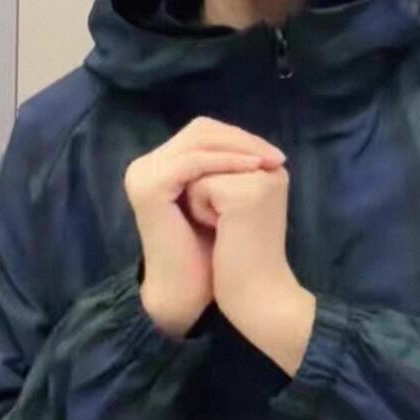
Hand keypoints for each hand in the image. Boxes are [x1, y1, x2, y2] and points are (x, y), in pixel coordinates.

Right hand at [124, 118, 285, 338]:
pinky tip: (253, 168)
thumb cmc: (210, 249)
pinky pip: (194, 162)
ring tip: (269, 161)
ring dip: (238, 148)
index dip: (239, 138)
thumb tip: (257, 143)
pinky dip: (226, 162)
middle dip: (241, 140)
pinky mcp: (149, 187)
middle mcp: (145, 166)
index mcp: (159, 166)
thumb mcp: (221, 199)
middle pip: (200, 131)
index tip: (276, 153)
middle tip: (277, 155)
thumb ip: (226, 169)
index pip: (202, 134)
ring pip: (198, 142)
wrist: (189, 287)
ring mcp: (143, 175)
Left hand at [185, 165, 316, 372]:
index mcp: (271, 169)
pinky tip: (223, 233)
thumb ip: (222, 175)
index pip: (220, 149)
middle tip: (227, 225)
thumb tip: (193, 154)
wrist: (255, 296)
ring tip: (227, 228)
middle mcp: (271, 167)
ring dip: (201, 200)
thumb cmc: (240, 258)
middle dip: (204, 190)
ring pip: (201, 168)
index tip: (228, 219)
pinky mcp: (243, 192)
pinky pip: (198, 186)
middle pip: (209, 154)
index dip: (208, 185)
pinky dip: (200, 211)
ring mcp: (259, 177)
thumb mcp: (233, 206)